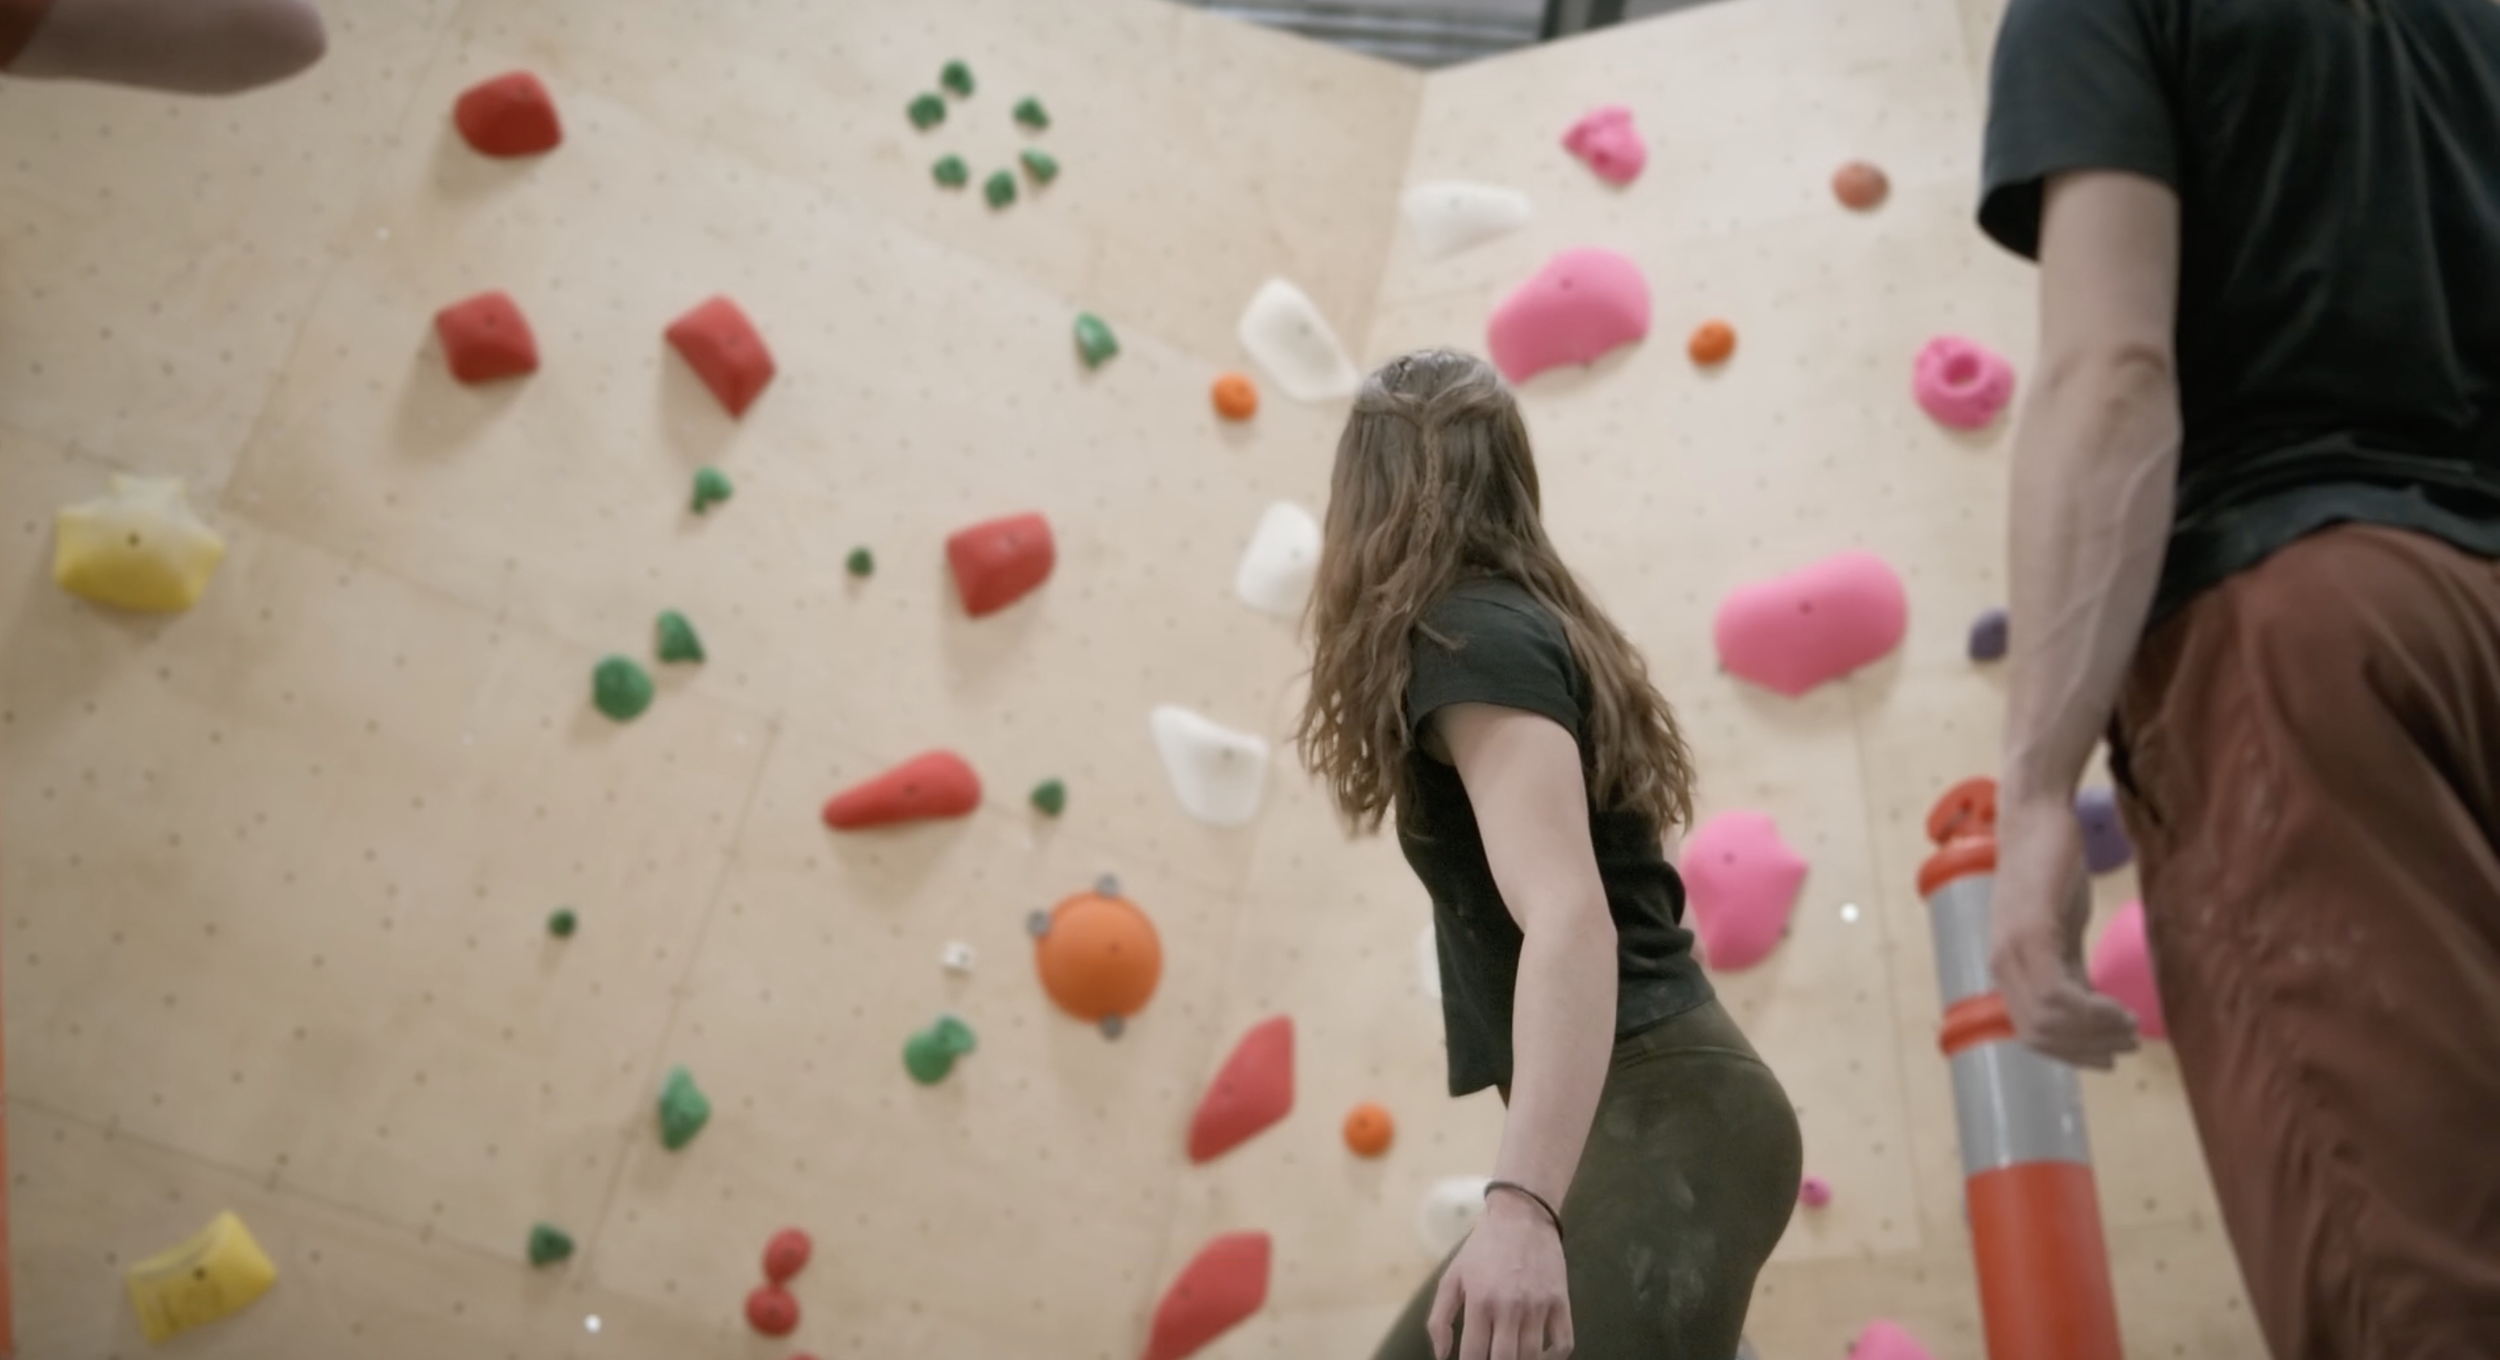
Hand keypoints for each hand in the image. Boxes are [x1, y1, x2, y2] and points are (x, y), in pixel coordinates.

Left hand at [1428, 1194, 1572, 1359]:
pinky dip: (1554, 1357)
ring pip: (1533, 1357)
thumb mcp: (1452, 1277)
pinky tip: (1541, 1355)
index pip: (1475, 1356)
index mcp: (1480, 1302)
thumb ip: (1440, 1318)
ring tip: (1512, 1356)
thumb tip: (1441, 1355)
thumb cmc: (1482, 1248)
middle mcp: (1510, 1308)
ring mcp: (1538, 1306)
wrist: (1522, 1215)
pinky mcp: (1560, 1301)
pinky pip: (1563, 1343)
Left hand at [1990, 789, 2140, 1068]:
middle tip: (2126, 1043)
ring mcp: (2013, 949)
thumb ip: (2068, 967)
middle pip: (2039, 1035)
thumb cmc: (2052, 868)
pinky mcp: (2032, 932)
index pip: (2030, 1034)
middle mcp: (2002, 964)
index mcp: (2006, 967)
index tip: (2108, 1058)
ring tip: (2129, 1027)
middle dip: (2087, 1049)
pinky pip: (2058, 994)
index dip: (2070, 1055)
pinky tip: (2120, 1008)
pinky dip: (2092, 1012)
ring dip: (2095, 1033)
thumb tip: (2089, 1006)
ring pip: (2050, 1021)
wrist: (2038, 816)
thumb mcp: (2061, 928)